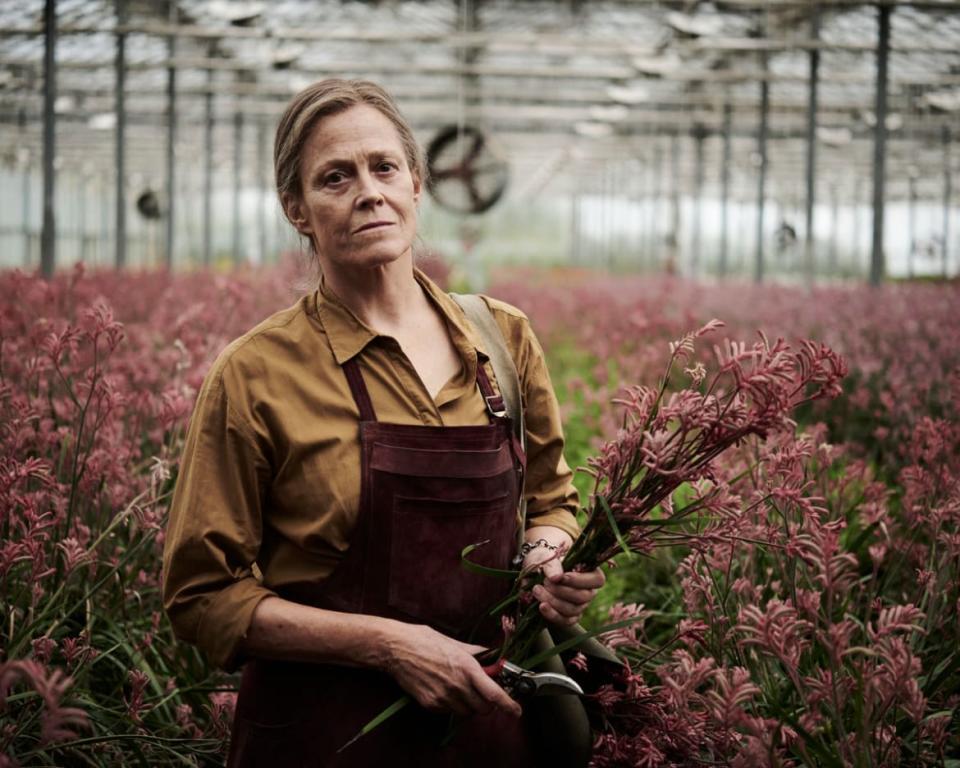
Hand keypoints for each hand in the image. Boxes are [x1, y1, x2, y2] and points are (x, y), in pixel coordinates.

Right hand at [381, 622, 521, 718]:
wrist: (396, 648)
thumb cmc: (425, 640)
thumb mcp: (455, 643)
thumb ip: (476, 653)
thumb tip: (492, 656)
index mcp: (466, 667)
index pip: (493, 693)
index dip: (508, 705)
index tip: (516, 711)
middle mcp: (457, 685)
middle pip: (483, 708)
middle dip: (488, 703)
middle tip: (484, 692)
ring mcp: (443, 697)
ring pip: (467, 713)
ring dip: (470, 705)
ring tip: (461, 688)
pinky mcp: (430, 704)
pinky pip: (450, 711)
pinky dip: (453, 705)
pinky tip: (445, 689)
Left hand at [523, 526, 604, 626]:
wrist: (533, 572)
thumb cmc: (544, 559)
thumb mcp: (545, 556)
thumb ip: (552, 564)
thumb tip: (556, 578)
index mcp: (590, 571)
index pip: (597, 580)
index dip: (579, 580)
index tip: (561, 577)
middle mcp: (589, 590)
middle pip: (584, 596)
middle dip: (561, 591)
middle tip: (545, 582)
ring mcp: (580, 605)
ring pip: (573, 610)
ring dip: (553, 601)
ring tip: (537, 590)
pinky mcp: (569, 617)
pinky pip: (565, 621)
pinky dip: (552, 615)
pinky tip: (542, 606)